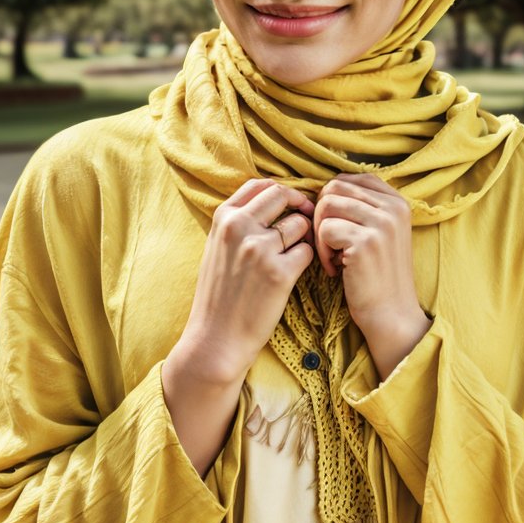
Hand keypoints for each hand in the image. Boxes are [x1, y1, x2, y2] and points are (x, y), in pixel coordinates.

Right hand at [176, 178, 314, 386]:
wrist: (216, 338)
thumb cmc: (219, 295)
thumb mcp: (217, 249)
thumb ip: (237, 222)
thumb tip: (271, 199)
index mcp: (223, 219)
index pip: (259, 184)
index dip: (281, 191)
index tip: (290, 204)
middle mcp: (240, 228)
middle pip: (283, 195)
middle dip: (300, 206)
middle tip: (306, 222)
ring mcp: (260, 249)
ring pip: (300, 224)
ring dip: (305, 237)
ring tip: (296, 255)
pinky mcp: (279, 273)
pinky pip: (307, 252)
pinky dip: (307, 261)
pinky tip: (295, 273)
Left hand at [313, 173, 430, 378]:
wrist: (391, 315)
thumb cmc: (377, 277)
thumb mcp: (380, 235)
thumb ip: (361, 209)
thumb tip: (324, 191)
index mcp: (397, 201)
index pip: (351, 178)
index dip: (332, 199)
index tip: (334, 226)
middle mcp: (393, 207)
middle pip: (334, 188)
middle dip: (321, 215)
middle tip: (327, 243)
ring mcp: (381, 223)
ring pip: (326, 206)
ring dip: (320, 234)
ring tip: (332, 257)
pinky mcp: (366, 242)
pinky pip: (325, 231)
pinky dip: (322, 253)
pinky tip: (335, 270)